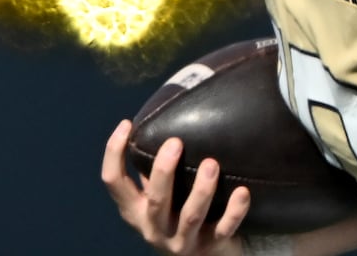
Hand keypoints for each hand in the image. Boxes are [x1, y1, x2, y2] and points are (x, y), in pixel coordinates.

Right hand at [102, 119, 251, 254]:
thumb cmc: (176, 213)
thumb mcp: (159, 196)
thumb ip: (154, 169)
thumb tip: (164, 113)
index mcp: (135, 211)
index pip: (113, 183)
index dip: (114, 154)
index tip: (126, 124)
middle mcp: (154, 228)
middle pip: (156, 201)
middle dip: (164, 172)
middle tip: (175, 142)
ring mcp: (182, 241)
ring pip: (190, 216)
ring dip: (201, 190)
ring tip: (212, 164)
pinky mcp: (211, 247)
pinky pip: (224, 229)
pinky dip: (234, 211)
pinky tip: (242, 191)